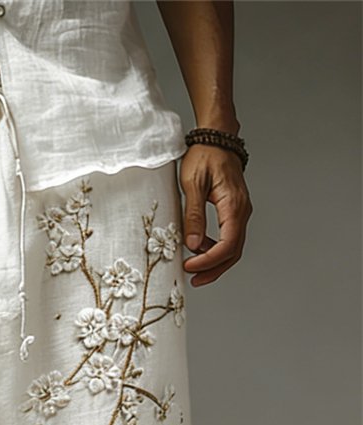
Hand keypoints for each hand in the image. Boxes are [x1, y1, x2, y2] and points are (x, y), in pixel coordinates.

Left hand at [180, 143, 252, 286]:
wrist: (217, 137)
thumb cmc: (204, 156)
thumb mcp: (192, 185)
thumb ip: (193, 216)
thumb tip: (193, 245)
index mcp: (233, 206)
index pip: (227, 245)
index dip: (209, 261)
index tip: (190, 267)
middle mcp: (241, 211)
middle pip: (233, 252)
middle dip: (214, 269)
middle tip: (195, 280)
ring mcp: (239, 212)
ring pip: (232, 246)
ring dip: (215, 261)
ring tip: (195, 269)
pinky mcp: (233, 211)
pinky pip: (228, 236)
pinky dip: (215, 248)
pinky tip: (199, 250)